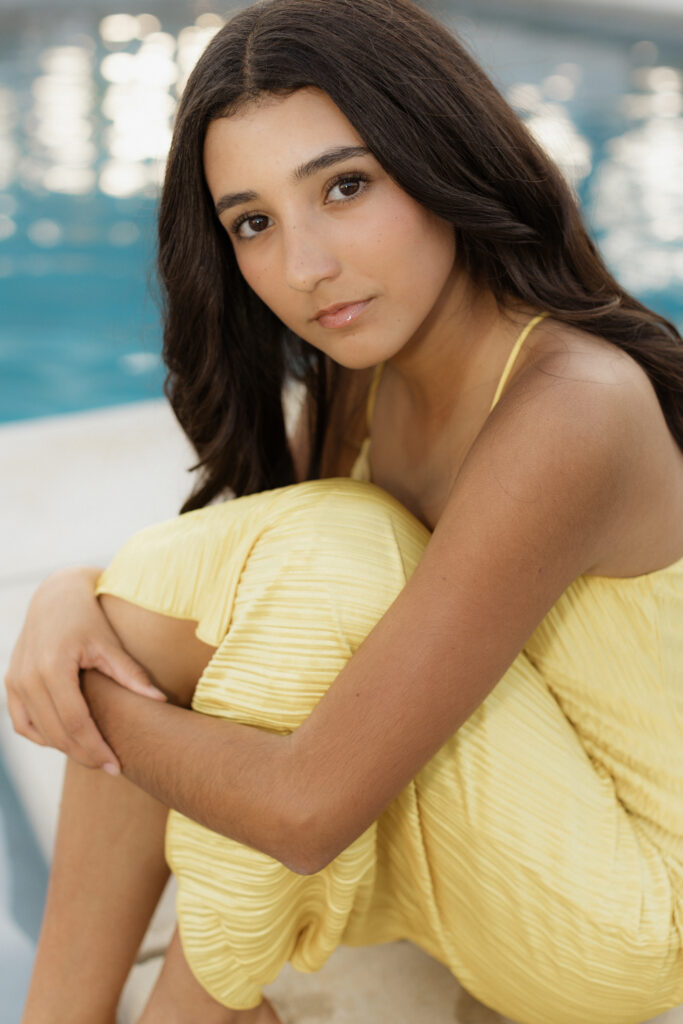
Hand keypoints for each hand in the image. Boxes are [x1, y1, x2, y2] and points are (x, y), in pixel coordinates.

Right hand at [4, 567, 165, 770]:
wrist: (56, 596)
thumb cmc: (88, 618)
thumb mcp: (110, 643)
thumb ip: (131, 674)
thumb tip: (160, 701)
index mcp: (52, 667)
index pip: (76, 722)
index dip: (96, 748)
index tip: (117, 765)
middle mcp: (28, 677)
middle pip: (57, 733)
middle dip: (84, 755)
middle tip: (110, 767)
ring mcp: (15, 680)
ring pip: (39, 732)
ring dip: (65, 748)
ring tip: (93, 754)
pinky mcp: (11, 682)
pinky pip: (23, 723)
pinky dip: (43, 736)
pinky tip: (67, 740)